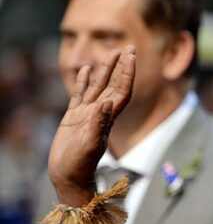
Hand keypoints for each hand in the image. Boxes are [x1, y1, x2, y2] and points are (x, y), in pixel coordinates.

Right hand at [48, 46, 135, 205]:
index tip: (132, 56)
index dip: (128, 73)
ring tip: (111, 53)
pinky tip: (83, 69)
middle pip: (115, 84)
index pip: (123, 90)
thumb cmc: (81, 164)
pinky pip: (80, 94)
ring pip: (98, 86)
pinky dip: (83, 81)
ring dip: (105, 70)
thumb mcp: (91, 144)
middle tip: (129, 47)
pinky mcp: (73, 117)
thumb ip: (98, 124)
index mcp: (108, 117)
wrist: (69, 176)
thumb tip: (107, 103)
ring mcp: (87, 114)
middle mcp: (100, 113)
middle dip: (122, 66)